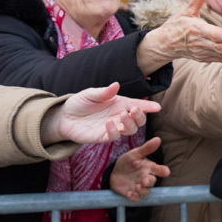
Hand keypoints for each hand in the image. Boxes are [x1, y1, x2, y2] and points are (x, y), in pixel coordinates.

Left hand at [41, 84, 161, 144]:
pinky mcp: (102, 137)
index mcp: (120, 104)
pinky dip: (114, 131)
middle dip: (140, 116)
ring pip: (129, 130)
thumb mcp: (91, 93)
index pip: (138, 106)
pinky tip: (109, 123)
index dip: (148, 107)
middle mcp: (119, 116)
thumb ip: (104, 92)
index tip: (157, 107)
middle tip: (133, 110)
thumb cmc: (80, 102)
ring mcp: (112, 127)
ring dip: (130, 124)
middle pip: (138, 121)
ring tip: (123, 115)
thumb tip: (116, 84)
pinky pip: (113, 137)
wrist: (64, 116)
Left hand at [109, 137, 168, 201]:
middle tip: (145, 180)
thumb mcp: (135, 153)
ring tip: (137, 187)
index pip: (159, 169)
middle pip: (152, 182)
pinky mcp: (131, 194)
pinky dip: (134, 197)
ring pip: (146, 192)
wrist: (114, 172)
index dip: (163, 171)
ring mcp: (139, 187)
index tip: (166, 172)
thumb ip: (146, 148)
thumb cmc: (127, 162)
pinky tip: (129, 193)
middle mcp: (146, 178)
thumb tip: (158, 139)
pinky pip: (136, 199)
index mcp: (148, 168)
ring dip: (143, 190)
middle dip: (150, 182)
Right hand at [139, 0, 221, 70]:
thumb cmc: (176, 26)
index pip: (212, 34)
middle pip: (220, 47)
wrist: (164, 44)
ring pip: (221, 55)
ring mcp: (202, 52)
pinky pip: (219, 59)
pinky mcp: (203, 57)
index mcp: (195, 29)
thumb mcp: (185, 11)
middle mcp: (199, 42)